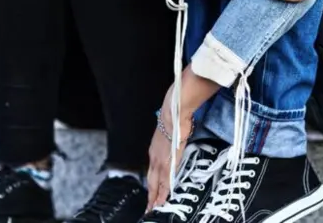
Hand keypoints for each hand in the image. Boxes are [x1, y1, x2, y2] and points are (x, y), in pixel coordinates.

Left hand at [146, 87, 191, 210]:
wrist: (173, 113)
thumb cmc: (173, 120)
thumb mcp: (169, 133)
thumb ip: (170, 141)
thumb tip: (174, 143)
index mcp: (154, 150)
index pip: (152, 172)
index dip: (152, 184)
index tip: (151, 194)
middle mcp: (154, 157)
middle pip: (151, 181)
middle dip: (150, 196)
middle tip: (149, 208)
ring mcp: (160, 160)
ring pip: (156, 183)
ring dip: (156, 197)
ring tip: (154, 209)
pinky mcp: (168, 161)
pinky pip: (165, 180)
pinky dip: (164, 191)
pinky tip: (163, 199)